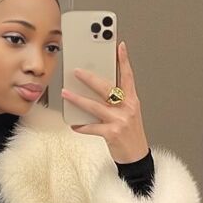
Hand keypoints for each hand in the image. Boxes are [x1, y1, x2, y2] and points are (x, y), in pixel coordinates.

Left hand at [61, 40, 149, 163]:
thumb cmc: (130, 133)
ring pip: (94, 106)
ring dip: (77, 99)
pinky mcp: (112, 133)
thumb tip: (95, 89)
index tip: (120, 46)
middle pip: (107, 88)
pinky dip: (81, 126)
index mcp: (132, 101)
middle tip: (77, 71)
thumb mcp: (128, 113)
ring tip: (66, 93)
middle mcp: (127, 108)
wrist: (136, 156)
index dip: (124, 61)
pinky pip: (92, 127)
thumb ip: (116, 101)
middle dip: (90, 78)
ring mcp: (120, 121)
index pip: (128, 76)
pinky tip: (74, 124)